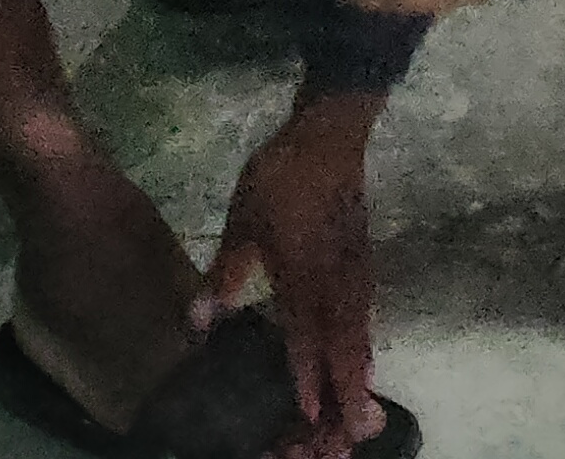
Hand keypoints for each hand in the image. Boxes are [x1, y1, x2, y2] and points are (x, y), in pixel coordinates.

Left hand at [204, 94, 379, 457]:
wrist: (331, 135)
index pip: (307, 335)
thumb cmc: (282, 176)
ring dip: (359, 377)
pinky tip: (361, 363)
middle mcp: (336, 281)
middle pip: (345, 347)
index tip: (306, 414)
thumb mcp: (244, 221)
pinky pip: (367, 319)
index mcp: (304, 273)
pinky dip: (364, 349)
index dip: (306, 375)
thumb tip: (197, 320)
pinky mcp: (363, 266)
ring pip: (361, 337)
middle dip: (344, 392)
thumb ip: (226, 274)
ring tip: (359, 415)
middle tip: (346, 435)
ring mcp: (356, 274)